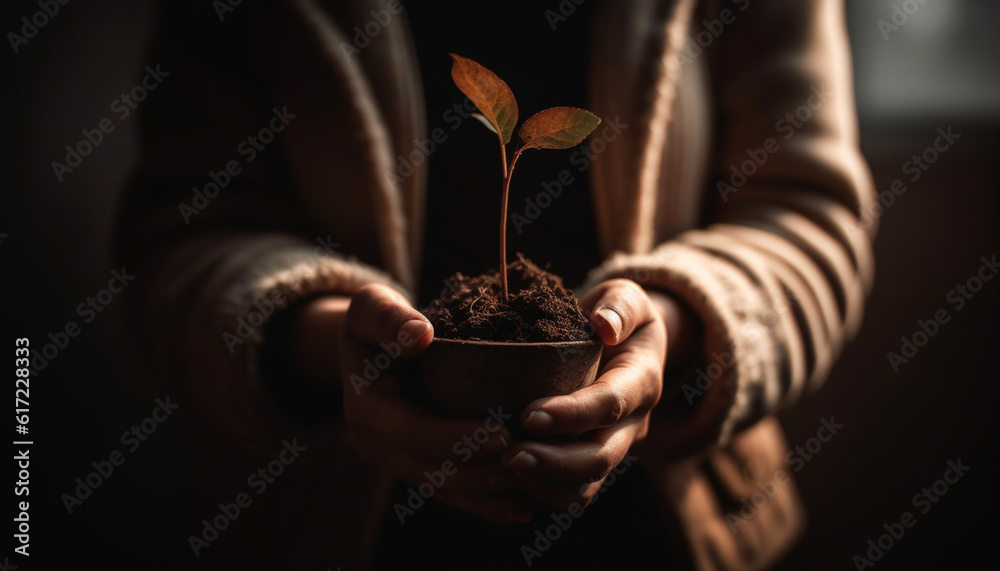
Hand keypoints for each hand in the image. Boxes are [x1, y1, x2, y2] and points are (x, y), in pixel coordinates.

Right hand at [336, 284, 530, 522]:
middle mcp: (377, 445)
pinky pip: (451, 493)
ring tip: (534, 485)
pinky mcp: (416, 468)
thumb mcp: (371, 306)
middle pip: (432, 472)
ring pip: (444, 489)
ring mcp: (396, 462)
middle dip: (481, 472)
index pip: (414, 433)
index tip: (503, 432)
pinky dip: (484, 504)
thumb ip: (388, 316)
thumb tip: (420, 334)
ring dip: (488, 493)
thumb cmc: (375, 322)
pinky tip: (522, 510)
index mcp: (366, 408)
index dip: (457, 438)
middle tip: (530, 462)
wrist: (366, 351)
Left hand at [500, 279, 666, 510]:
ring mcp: (614, 447)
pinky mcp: (592, 462)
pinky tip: (504, 478)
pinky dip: (539, 493)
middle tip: (507, 457)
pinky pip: (571, 492)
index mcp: (641, 381)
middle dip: (553, 464)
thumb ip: (620, 307)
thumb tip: (604, 326)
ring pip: (586, 486)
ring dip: (543, 485)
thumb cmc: (619, 317)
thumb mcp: (627, 297)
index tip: (529, 414)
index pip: (609, 405)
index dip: (572, 415)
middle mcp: (632, 423)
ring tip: (500, 469)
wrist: (629, 346)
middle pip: (599, 458)